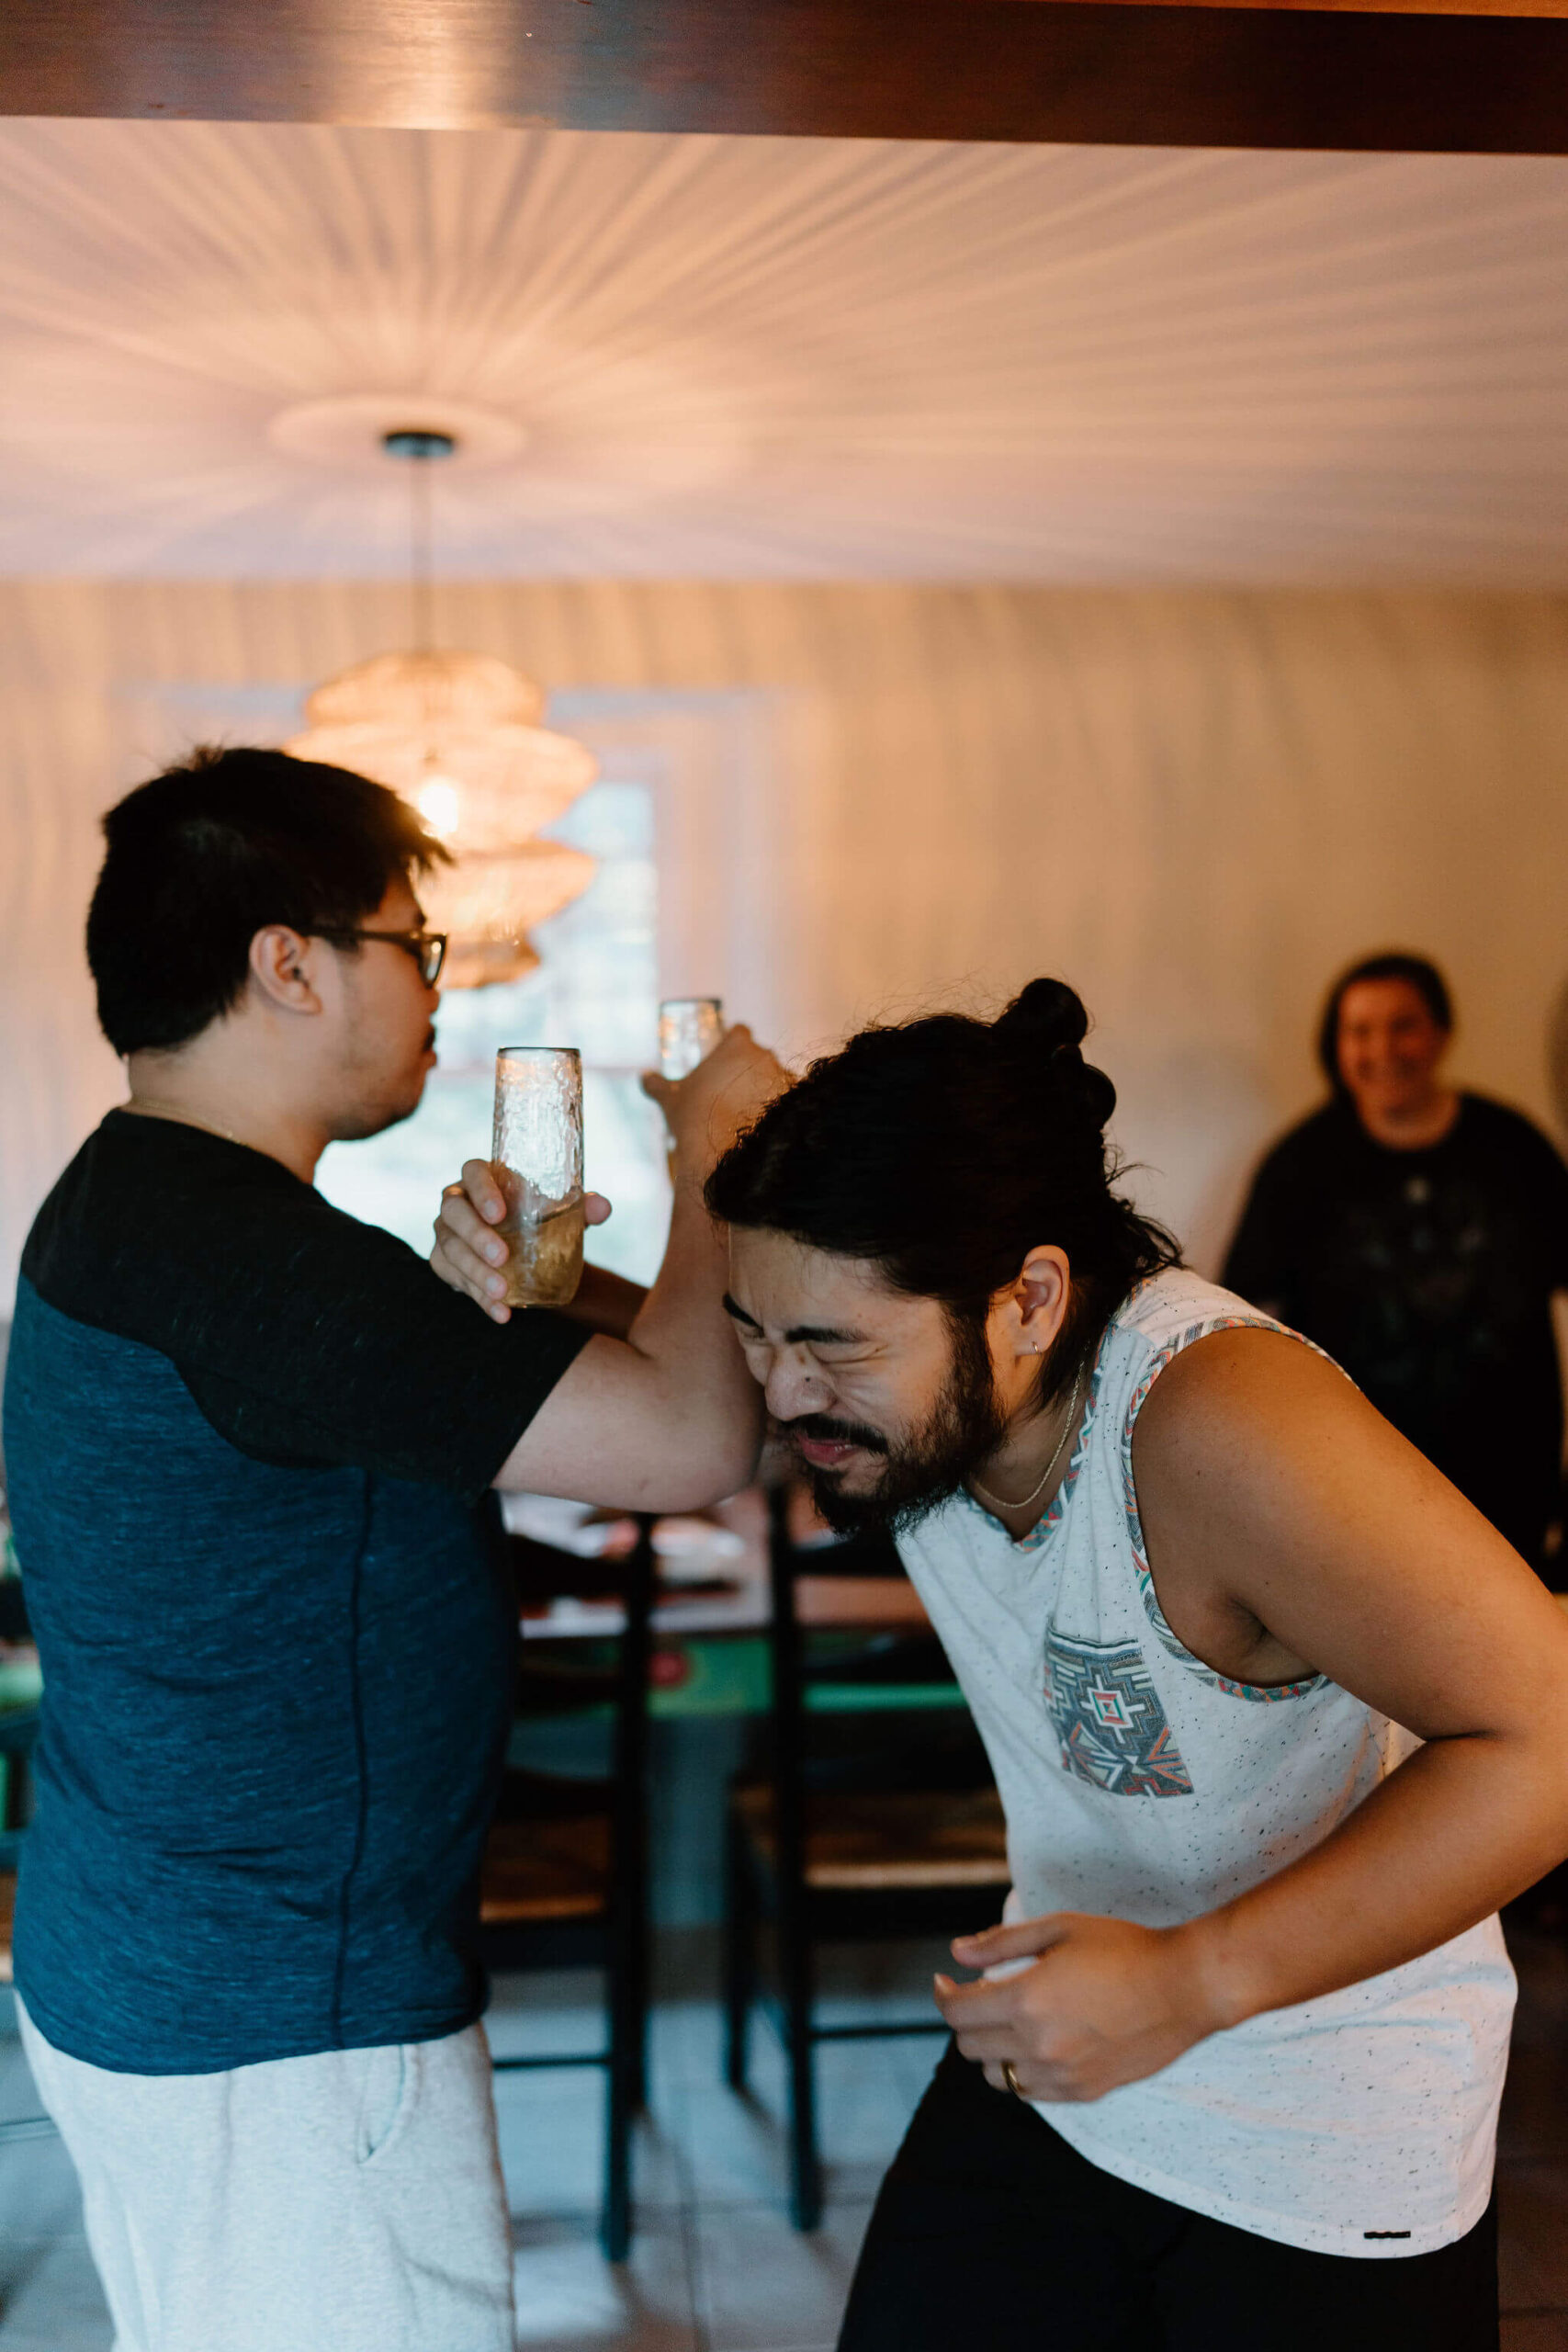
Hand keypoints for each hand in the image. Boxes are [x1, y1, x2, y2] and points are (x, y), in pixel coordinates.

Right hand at [430, 1161, 611, 1323]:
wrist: (521, 1247)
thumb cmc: (537, 1217)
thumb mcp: (561, 1211)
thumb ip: (582, 1207)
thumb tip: (603, 1208)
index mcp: (482, 1178)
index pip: (473, 1172)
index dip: (482, 1191)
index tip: (500, 1213)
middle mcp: (457, 1202)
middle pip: (453, 1212)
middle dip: (476, 1235)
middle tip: (502, 1257)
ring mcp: (446, 1233)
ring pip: (451, 1250)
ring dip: (476, 1273)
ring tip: (503, 1292)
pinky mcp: (444, 1263)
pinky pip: (456, 1280)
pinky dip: (479, 1298)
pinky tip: (502, 1312)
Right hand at [642, 1024, 788, 1183]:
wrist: (728, 1152)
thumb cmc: (697, 1118)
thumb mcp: (672, 1100)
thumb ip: (658, 1085)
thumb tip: (645, 1078)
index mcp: (736, 1046)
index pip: (738, 1031)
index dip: (730, 1044)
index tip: (723, 1059)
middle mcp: (766, 1056)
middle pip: (759, 1057)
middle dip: (747, 1073)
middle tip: (730, 1095)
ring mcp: (786, 1079)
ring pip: (775, 1081)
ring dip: (764, 1094)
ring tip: (746, 1119)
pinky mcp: (799, 1105)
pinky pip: (790, 1104)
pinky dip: (779, 1114)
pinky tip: (764, 1131)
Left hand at [933, 1911, 1225, 2103]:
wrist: (1183, 1987)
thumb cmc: (1123, 1948)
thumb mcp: (1059, 1928)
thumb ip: (1001, 1943)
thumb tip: (957, 1953)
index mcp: (1027, 1999)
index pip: (958, 2014)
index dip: (943, 1996)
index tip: (945, 1982)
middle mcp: (1038, 2044)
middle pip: (970, 2047)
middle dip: (966, 2020)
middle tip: (979, 1998)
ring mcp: (1062, 2074)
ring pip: (997, 2076)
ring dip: (991, 2050)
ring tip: (1008, 2024)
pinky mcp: (1084, 2091)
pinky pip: (1031, 2092)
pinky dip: (1022, 2071)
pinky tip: (1036, 2045)